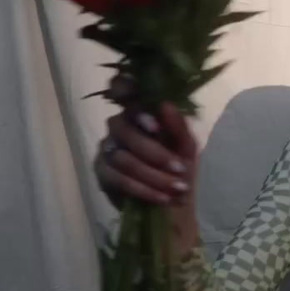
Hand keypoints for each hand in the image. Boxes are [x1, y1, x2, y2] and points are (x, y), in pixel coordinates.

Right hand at [93, 76, 198, 209]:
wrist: (175, 203)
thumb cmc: (181, 168)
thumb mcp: (187, 148)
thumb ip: (178, 126)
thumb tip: (165, 104)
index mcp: (140, 111)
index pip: (121, 87)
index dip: (125, 91)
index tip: (152, 120)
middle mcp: (119, 124)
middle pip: (124, 129)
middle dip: (156, 152)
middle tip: (181, 168)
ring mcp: (106, 147)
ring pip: (123, 157)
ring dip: (154, 175)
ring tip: (177, 188)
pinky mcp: (101, 171)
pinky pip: (118, 178)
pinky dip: (144, 189)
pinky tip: (162, 197)